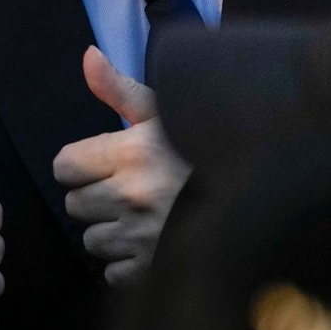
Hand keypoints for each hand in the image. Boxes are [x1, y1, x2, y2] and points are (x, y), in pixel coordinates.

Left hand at [53, 47, 189, 287]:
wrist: (266, 193)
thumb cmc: (208, 149)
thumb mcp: (166, 112)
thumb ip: (119, 89)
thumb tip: (88, 56)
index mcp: (129, 154)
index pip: (64, 166)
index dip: (79, 165)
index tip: (100, 165)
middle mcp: (130, 196)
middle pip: (75, 205)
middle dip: (94, 198)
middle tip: (124, 192)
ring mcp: (142, 238)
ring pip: (92, 240)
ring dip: (110, 232)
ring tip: (141, 218)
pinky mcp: (155, 271)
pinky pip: (114, 272)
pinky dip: (126, 264)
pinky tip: (150, 245)